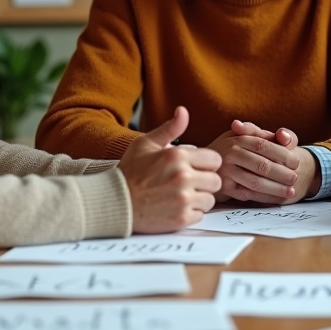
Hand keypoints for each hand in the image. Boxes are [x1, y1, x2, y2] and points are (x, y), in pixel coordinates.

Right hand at [117, 107, 222, 232]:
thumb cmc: (130, 172)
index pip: (215, 160)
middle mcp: (183, 177)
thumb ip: (169, 128)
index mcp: (177, 156)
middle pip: (216, 181)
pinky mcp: (181, 219)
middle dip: (205, 182)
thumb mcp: (146, 144)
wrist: (114, 202)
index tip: (195, 168)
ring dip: (199, 199)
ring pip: (210, 199)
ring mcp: (183, 199)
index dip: (206, 164)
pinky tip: (175, 207)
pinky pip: (200, 215)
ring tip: (181, 196)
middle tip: (189, 184)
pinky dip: (191, 213)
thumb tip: (183, 111)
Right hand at [208, 121, 302, 203]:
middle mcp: (230, 153)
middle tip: (295, 178)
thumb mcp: (246, 136)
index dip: (282, 154)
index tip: (296, 162)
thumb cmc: (234, 150)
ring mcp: (225, 171)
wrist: (205, 165)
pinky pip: (247, 194)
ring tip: (290, 191)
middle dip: (282, 174)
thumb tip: (284, 135)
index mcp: (239, 138)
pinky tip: (276, 199)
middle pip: (262, 165)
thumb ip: (268, 135)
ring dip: (276, 189)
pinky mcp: (223, 188)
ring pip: (256, 182)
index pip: (264, 145)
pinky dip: (264, 198)